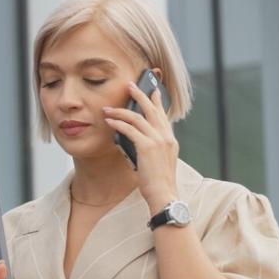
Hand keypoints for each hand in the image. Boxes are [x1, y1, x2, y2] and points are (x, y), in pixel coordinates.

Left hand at [104, 77, 179, 210]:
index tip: (153, 90)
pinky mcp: (147, 146)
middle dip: (140, 95)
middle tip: (130, 85)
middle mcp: (166, 136)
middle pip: (152, 109)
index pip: (163, 115)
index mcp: (170, 140)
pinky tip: (109, 122)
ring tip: (108, 109)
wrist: (163, 193)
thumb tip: (135, 138)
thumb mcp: (158, 160)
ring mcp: (158, 140)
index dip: (157, 102)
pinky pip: (129, 129)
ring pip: (137, 117)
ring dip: (120, 111)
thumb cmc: (157, 181)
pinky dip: (118, 124)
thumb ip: (151, 147)